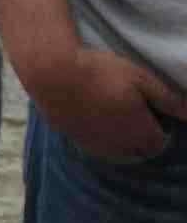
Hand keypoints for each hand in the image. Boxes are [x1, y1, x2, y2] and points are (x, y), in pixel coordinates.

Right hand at [26, 39, 186, 164]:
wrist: (53, 75)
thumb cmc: (102, 73)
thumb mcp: (141, 79)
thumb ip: (168, 100)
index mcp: (140, 133)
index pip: (160, 143)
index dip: (160, 128)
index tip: (154, 111)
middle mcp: (121, 147)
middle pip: (140, 150)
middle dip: (142, 136)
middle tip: (135, 110)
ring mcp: (97, 146)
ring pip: (118, 150)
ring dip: (122, 138)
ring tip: (115, 112)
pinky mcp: (77, 141)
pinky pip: (98, 145)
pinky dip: (102, 136)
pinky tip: (96, 115)